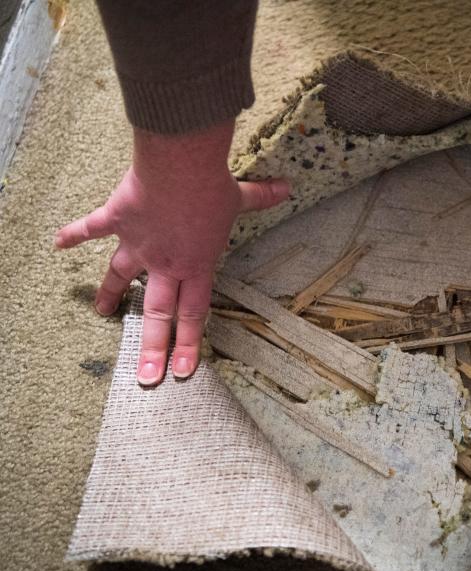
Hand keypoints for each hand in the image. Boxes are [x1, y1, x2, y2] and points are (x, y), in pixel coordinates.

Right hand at [54, 121, 287, 385]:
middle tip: (145, 377)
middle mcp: (166, 263)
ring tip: (102, 312)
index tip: (182, 372)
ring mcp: (139, 244)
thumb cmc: (212, 187)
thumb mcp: (239, 197)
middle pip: (158, 313)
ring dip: (109, 295)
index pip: (194, 314)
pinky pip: (91, 229)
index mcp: (197, 265)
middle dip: (152, 348)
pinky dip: (72, 234)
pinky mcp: (117, 220)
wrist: (180, 167)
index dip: (189, 345)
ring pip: (120, 277)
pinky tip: (56, 243)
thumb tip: (286, 188)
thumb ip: (260, 198)